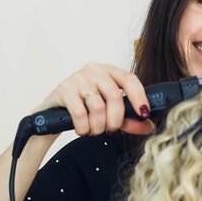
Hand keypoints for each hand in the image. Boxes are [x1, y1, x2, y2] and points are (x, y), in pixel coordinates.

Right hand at [34, 62, 154, 135]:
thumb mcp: (109, 114)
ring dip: (98, 126)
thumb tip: (149, 126)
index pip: (130, 79)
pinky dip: (84, 127)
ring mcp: (78, 77)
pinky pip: (80, 113)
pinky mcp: (64, 89)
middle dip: (116, 120)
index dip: (139, 97)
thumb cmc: (84, 110)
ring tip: (94, 131)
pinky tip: (82, 130)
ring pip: (98, 107)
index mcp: (109, 71)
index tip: (144, 114)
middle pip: (115, 96)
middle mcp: (94, 70)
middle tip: (111, 130)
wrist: (51, 114)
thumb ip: (129, 120)